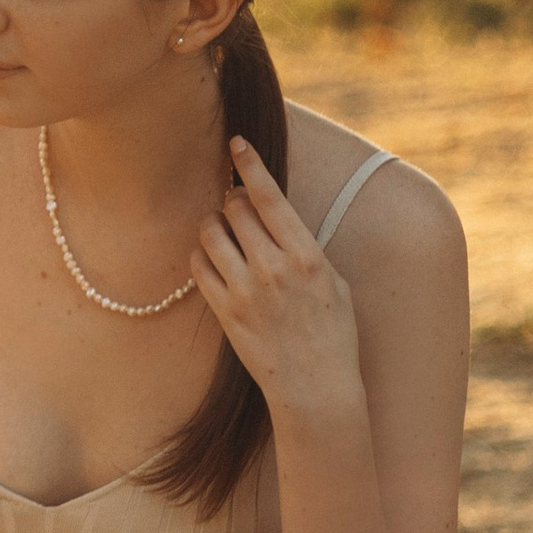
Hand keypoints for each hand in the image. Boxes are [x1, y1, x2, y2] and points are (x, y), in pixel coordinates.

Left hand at [194, 140, 364, 422]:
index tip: (236, 142)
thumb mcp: (336, 283)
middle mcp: (273, 268)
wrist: (317, 389)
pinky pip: (197, 265)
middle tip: (236, 208)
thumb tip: (281, 217)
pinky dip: (201, 255)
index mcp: (307, 255)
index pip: (270, 197)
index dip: (249, 164)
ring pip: (210, 231)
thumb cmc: (334, 335)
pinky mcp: (223, 310)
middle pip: (233, 208)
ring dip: (213, 225)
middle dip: (232, 201)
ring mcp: (244, 289)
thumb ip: (306, 248)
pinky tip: (214, 260)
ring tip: (225, 235)